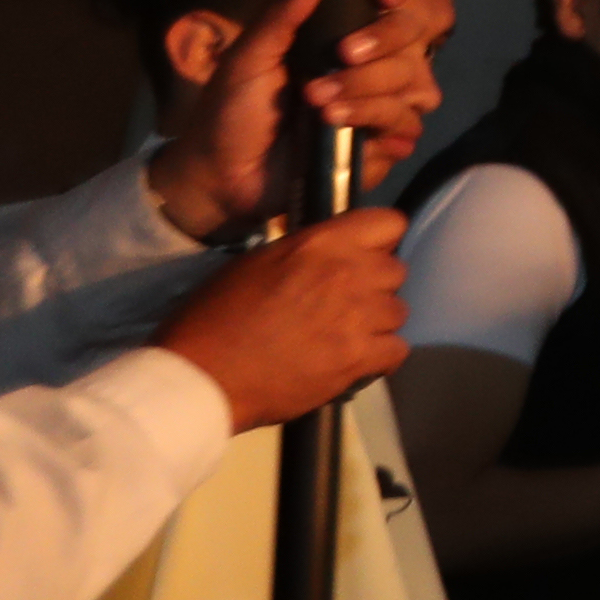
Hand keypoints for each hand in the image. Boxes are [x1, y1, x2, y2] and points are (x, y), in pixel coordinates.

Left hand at [147, 0, 446, 240]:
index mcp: (339, 38)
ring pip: (412, 84)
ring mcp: (379, 106)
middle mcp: (368, 67)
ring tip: (322, 110)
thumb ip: (281, 16)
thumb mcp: (248, 59)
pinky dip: (374, 124)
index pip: (387, 5)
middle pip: (410, 40)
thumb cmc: (232, 111)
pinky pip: (406, 127)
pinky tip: (341, 131)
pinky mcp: (382, 146)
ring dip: (367, 93)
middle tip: (339, 58)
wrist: (224, 175)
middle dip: (379, 47)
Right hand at [155, 209, 407, 431]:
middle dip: (374, 286)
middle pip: (396, 271)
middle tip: (344, 304)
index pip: (388, 224)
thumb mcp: (258, 262)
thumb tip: (336, 254)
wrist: (201, 376)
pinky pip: (397, 350)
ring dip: (376, 323)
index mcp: (321, 243)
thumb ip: (308, 253)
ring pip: (398, 311)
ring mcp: (358, 317)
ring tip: (343, 336)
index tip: (365, 257)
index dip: (380, 242)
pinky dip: (380, 357)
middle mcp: (348, 273)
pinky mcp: (358, 358)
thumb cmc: (216, 317)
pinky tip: (354, 360)